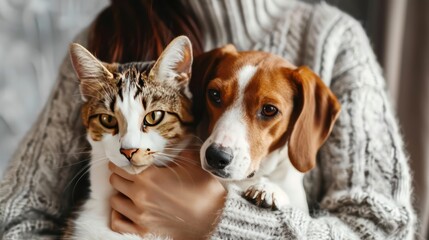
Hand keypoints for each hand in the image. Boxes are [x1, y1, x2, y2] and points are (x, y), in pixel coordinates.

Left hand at [108, 150, 225, 238]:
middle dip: (120, 174)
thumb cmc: (205, 190)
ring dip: (120, 193)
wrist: (215, 218)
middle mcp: (140, 195)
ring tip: (129, 191)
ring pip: (114, 200)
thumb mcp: (192, 163)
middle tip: (129, 173)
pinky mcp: (143, 231)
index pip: (121, 164)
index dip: (121, 159)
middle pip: (115, 179)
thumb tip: (175, 141)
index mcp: (149, 176)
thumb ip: (179, 150)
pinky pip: (116, 222)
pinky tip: (126, 209)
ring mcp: (139, 215)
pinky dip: (118, 215)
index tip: (125, 158)